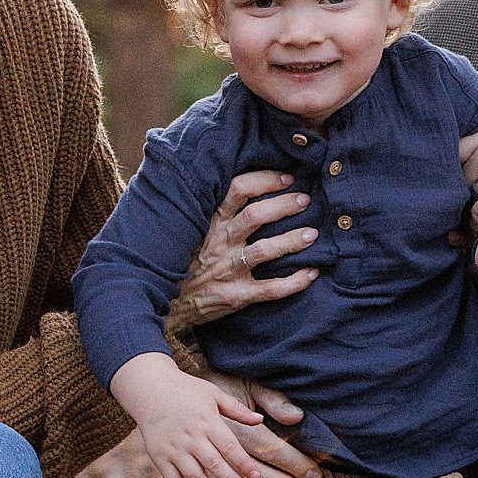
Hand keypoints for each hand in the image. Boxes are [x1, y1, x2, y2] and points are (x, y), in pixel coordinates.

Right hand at [112, 354, 306, 477]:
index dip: (243, 463)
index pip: (229, 446)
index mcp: (207, 421)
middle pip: (214, 465)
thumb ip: (236, 409)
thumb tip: (260, 421)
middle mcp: (191, 437)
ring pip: (195, 477)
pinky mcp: (159, 457)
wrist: (149, 389)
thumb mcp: (213, 393)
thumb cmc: (186, 390)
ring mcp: (174, 448)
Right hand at [166, 169, 320, 332]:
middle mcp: (220, 243)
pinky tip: (312, 273)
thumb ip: (211, 208)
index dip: (264, 181)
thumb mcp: (190, 228)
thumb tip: (239, 182)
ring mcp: (228, 270)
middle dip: (283, 206)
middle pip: (255, 216)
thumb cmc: (184, 259)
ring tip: (312, 235)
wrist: (166, 300)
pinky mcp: (236, 295)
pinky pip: (270, 289)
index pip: (237, 190)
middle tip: (305, 200)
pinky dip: (294, 282)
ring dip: (291, 241)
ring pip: (265, 251)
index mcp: (210, 222)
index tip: (287, 177)